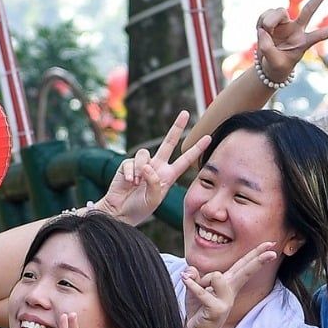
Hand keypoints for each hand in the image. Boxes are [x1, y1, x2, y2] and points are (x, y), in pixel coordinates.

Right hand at [96, 109, 209, 227]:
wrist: (119, 213)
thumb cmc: (138, 210)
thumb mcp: (153, 200)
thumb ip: (154, 183)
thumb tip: (147, 166)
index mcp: (167, 176)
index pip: (185, 160)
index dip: (196, 149)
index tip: (208, 138)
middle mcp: (156, 167)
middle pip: (168, 143)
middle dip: (177, 128)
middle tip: (185, 113)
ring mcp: (142, 165)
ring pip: (145, 154)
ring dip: (140, 169)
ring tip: (136, 184)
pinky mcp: (128, 166)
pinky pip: (130, 163)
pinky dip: (130, 173)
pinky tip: (129, 183)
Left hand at [179, 242, 279, 327]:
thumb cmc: (198, 310)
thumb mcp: (195, 289)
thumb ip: (194, 276)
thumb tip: (190, 271)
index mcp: (229, 284)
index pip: (243, 265)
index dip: (256, 255)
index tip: (271, 246)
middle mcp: (230, 291)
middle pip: (245, 270)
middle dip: (259, 260)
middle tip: (272, 251)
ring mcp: (225, 301)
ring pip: (216, 275)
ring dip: (201, 280)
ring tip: (195, 288)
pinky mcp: (216, 309)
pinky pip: (202, 291)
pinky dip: (192, 285)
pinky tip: (185, 279)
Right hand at [255, 0, 327, 79]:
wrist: (267, 65)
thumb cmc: (276, 66)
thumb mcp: (274, 63)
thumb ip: (267, 49)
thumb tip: (264, 30)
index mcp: (304, 42)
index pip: (321, 34)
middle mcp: (297, 29)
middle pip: (310, 9)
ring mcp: (286, 23)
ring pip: (278, 12)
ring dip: (268, 22)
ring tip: (264, 33)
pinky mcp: (274, 20)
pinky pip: (265, 14)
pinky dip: (260, 22)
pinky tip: (260, 30)